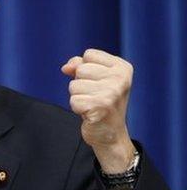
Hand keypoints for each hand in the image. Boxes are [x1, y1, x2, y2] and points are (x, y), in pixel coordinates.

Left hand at [61, 49, 136, 173]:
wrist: (111, 134)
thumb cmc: (101, 102)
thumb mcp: (95, 78)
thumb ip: (79, 65)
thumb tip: (65, 68)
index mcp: (122, 67)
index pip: (89, 54)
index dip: (86, 68)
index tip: (99, 82)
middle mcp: (120, 79)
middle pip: (80, 69)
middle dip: (81, 83)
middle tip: (94, 96)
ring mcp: (111, 93)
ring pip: (74, 85)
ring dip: (79, 96)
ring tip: (92, 104)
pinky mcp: (100, 107)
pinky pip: (73, 100)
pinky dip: (77, 108)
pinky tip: (90, 113)